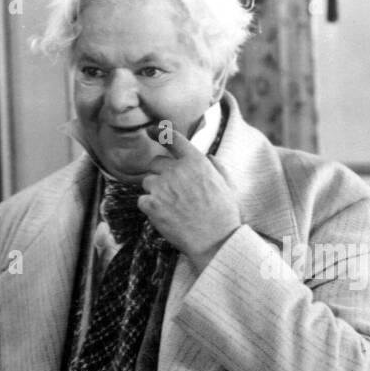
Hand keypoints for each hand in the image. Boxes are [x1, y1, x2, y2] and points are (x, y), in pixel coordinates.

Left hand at [139, 128, 241, 271]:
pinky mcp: (151, 204)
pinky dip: (149, 208)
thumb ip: (216, 167)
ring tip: (171, 207)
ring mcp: (162, 187)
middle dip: (160, 174)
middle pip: (155, 163)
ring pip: (147, 182)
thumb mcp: (227, 184)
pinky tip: (165, 217)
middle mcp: (177, 170)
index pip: (174, 139)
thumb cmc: (224, 214)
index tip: (151, 130)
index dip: (160, 133)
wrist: (214, 240)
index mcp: (196, 161)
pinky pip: (142, 200)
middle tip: (171, 192)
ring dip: (154, 192)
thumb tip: (208, 156)